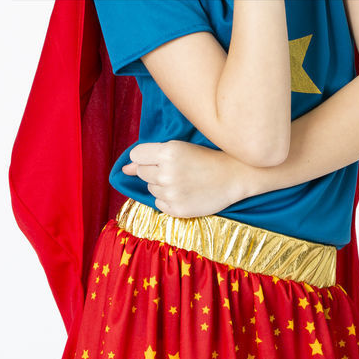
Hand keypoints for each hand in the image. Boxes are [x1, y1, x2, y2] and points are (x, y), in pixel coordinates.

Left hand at [122, 140, 250, 218]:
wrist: (234, 176)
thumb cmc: (206, 158)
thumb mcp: (179, 148)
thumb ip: (148, 157)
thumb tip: (124, 169)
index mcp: (168, 152)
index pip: (136, 156)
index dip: (145, 157)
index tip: (158, 158)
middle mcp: (166, 173)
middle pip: (142, 173)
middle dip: (153, 171)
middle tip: (175, 169)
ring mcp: (171, 193)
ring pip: (150, 188)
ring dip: (161, 185)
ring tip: (182, 181)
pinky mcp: (177, 210)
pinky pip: (159, 204)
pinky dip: (167, 199)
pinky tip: (184, 193)